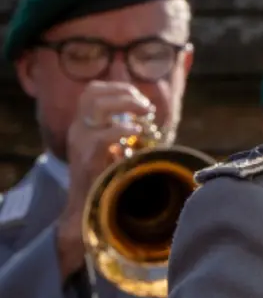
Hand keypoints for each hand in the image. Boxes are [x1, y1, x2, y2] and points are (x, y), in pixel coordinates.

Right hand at [54, 82, 156, 275]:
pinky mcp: (87, 159)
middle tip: (146, 107)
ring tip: (145, 115)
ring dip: (126, 105)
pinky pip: (102, 136)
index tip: (140, 98)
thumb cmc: (110, 178)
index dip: (118, 88)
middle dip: (125, 93)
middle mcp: (78, 130)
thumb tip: (149, 114)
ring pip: (96, 106)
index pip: (92, 91)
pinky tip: (137, 133)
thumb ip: (126, 131)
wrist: (89, 209)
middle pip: (93, 93)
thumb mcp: (117, 149)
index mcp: (83, 125)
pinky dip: (122, 130)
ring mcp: (80, 143)